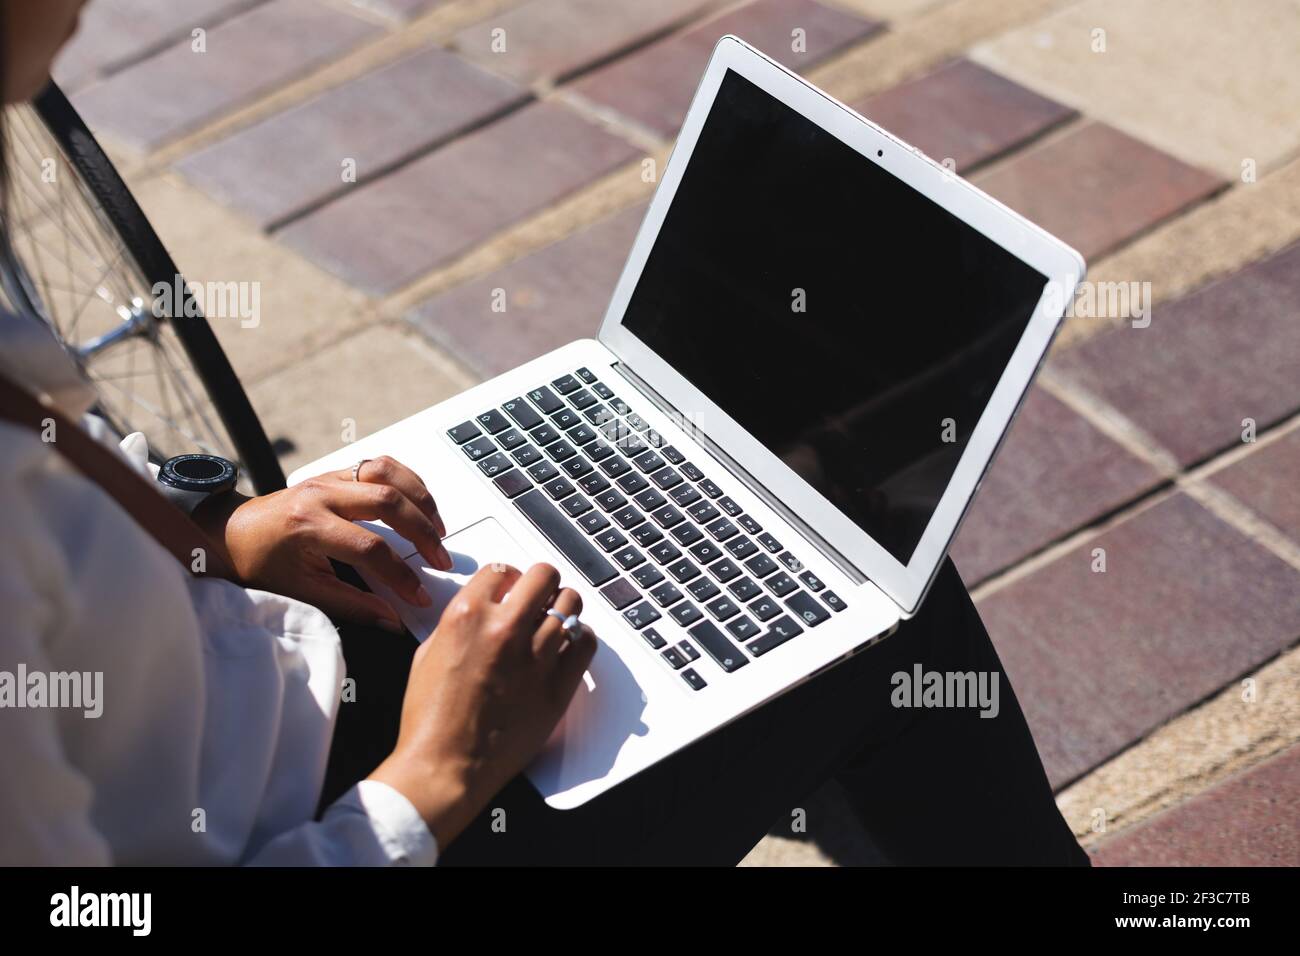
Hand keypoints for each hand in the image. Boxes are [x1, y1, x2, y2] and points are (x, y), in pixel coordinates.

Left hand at [194, 456, 450, 631]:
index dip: (400, 575)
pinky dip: (406, 480)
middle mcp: (320, 494)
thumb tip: (391, 620)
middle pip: (387, 502)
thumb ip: (351, 605)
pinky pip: (379, 464)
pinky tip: (419, 502)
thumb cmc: (259, 562)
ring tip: (437, 528)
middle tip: (439, 559)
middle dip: (422, 533)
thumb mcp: (301, 591)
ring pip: (386, 473)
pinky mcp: (336, 473)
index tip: (418, 595)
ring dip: (419, 499)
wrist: (231, 532)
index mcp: (307, 525)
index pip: (370, 548)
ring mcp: (329, 478)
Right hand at [369, 562, 596, 848]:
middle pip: (544, 576)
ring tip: (554, 620)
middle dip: (541, 583)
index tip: (511, 587)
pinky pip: (586, 643)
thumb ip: (460, 623)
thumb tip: (483, 609)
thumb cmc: (431, 719)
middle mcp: (505, 629)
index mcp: (468, 615)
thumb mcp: (428, 653)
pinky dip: (580, 637)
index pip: (502, 569)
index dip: (508, 578)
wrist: (446, 765)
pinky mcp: (558, 685)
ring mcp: (536, 657)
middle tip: (539, 596)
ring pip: (571, 605)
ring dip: (562, 608)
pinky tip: (569, 643)